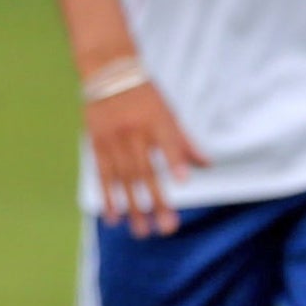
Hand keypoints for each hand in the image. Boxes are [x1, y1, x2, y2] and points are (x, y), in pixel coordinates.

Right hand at [86, 81, 208, 237]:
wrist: (109, 73)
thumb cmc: (146, 97)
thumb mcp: (169, 113)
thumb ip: (185, 141)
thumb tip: (208, 166)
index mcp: (157, 120)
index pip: (168, 141)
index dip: (175, 161)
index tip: (183, 182)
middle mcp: (135, 131)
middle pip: (146, 171)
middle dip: (157, 201)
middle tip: (167, 228)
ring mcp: (114, 139)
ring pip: (124, 179)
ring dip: (133, 208)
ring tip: (142, 232)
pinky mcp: (97, 144)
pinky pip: (103, 175)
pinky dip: (109, 197)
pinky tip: (114, 218)